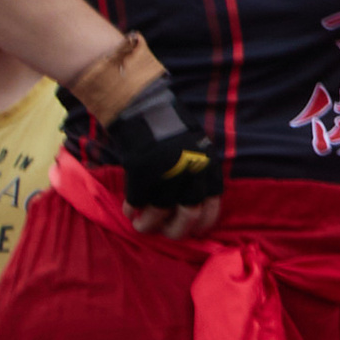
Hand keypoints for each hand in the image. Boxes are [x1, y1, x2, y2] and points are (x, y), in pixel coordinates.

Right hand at [108, 73, 225, 235]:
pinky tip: (128, 210)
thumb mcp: (199, 151)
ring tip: (140, 224)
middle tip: (163, 232)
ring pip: (158, 214)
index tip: (190, 230)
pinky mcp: (142, 174)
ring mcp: (166, 174)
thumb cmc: (172, 130)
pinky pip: (135, 202)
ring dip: (147, 224)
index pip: (212, 209)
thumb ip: (199, 178)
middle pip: (187, 217)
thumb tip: (194, 210)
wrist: (145, 107)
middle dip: (174, 231)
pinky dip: (130, 209)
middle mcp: (192, 174)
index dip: (199, 225)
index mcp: (209, 168)